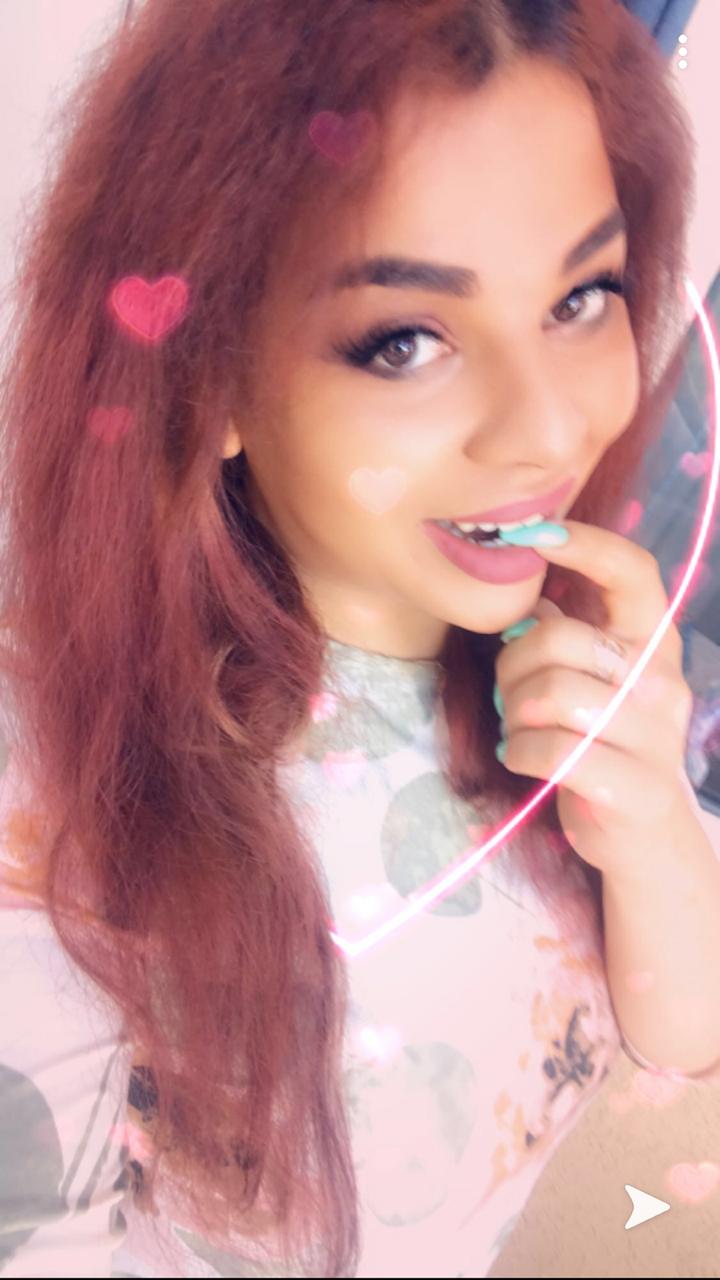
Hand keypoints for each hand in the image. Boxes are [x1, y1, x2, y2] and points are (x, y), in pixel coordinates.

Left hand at [494, 520, 696, 878]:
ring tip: (518, 727)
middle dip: (512, 664)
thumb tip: (524, 589)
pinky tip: (521, 757)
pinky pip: (554, 751)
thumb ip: (567, 632)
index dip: (583, 544)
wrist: (644, 837)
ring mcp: (655, 736)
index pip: (632, 571)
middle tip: (507, 693)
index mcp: (652, 642)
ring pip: (552, 695)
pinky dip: (521, 752)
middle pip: (562, 638)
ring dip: (514, 712)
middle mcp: (662, 681)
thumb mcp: (591, 680)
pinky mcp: (636, 787)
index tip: (532, 535)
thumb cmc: (602, 744)